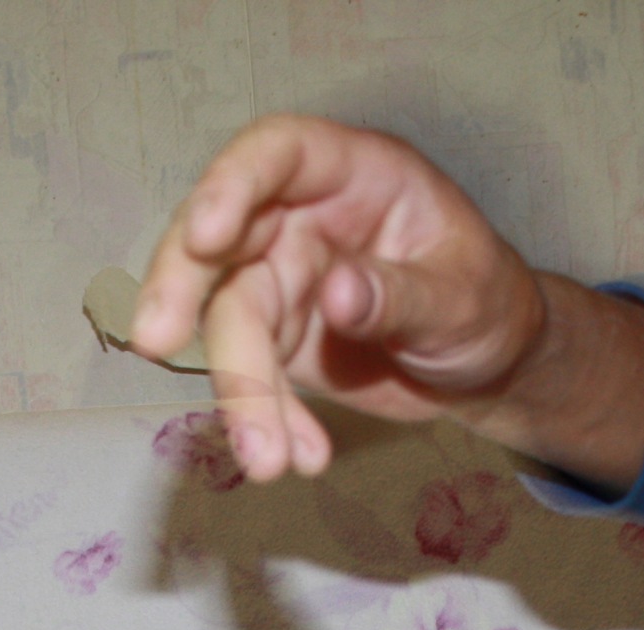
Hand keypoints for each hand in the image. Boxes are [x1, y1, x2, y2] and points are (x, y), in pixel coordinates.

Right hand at [132, 114, 643, 491]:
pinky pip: (251, 380)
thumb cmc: (486, 303)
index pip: (277, 154)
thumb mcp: (464, 298)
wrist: (487, 366)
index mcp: (353, 175)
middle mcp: (302, 218)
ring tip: (270, 460)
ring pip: (228, 324)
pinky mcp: (274, 342)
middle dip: (184, 288)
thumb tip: (336, 294)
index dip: (231, 184)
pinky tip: (302, 457)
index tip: (205, 234)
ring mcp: (281, 281)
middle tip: (157, 340)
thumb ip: (402, 295)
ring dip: (240, 394)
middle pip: (222, 241)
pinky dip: (268, 422)